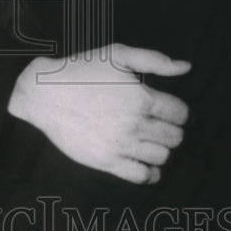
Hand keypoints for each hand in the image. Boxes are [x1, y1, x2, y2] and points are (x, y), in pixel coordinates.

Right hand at [8, 43, 190, 183]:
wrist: (44, 93)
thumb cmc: (81, 70)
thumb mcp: (117, 55)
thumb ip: (154, 60)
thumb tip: (186, 67)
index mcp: (141, 97)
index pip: (181, 114)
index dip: (179, 111)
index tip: (169, 110)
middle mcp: (134, 124)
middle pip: (175, 137)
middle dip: (171, 130)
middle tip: (158, 124)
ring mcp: (120, 145)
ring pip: (163, 157)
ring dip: (161, 149)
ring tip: (148, 140)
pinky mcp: (106, 161)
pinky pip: (142, 176)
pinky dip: (150, 172)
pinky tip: (143, 161)